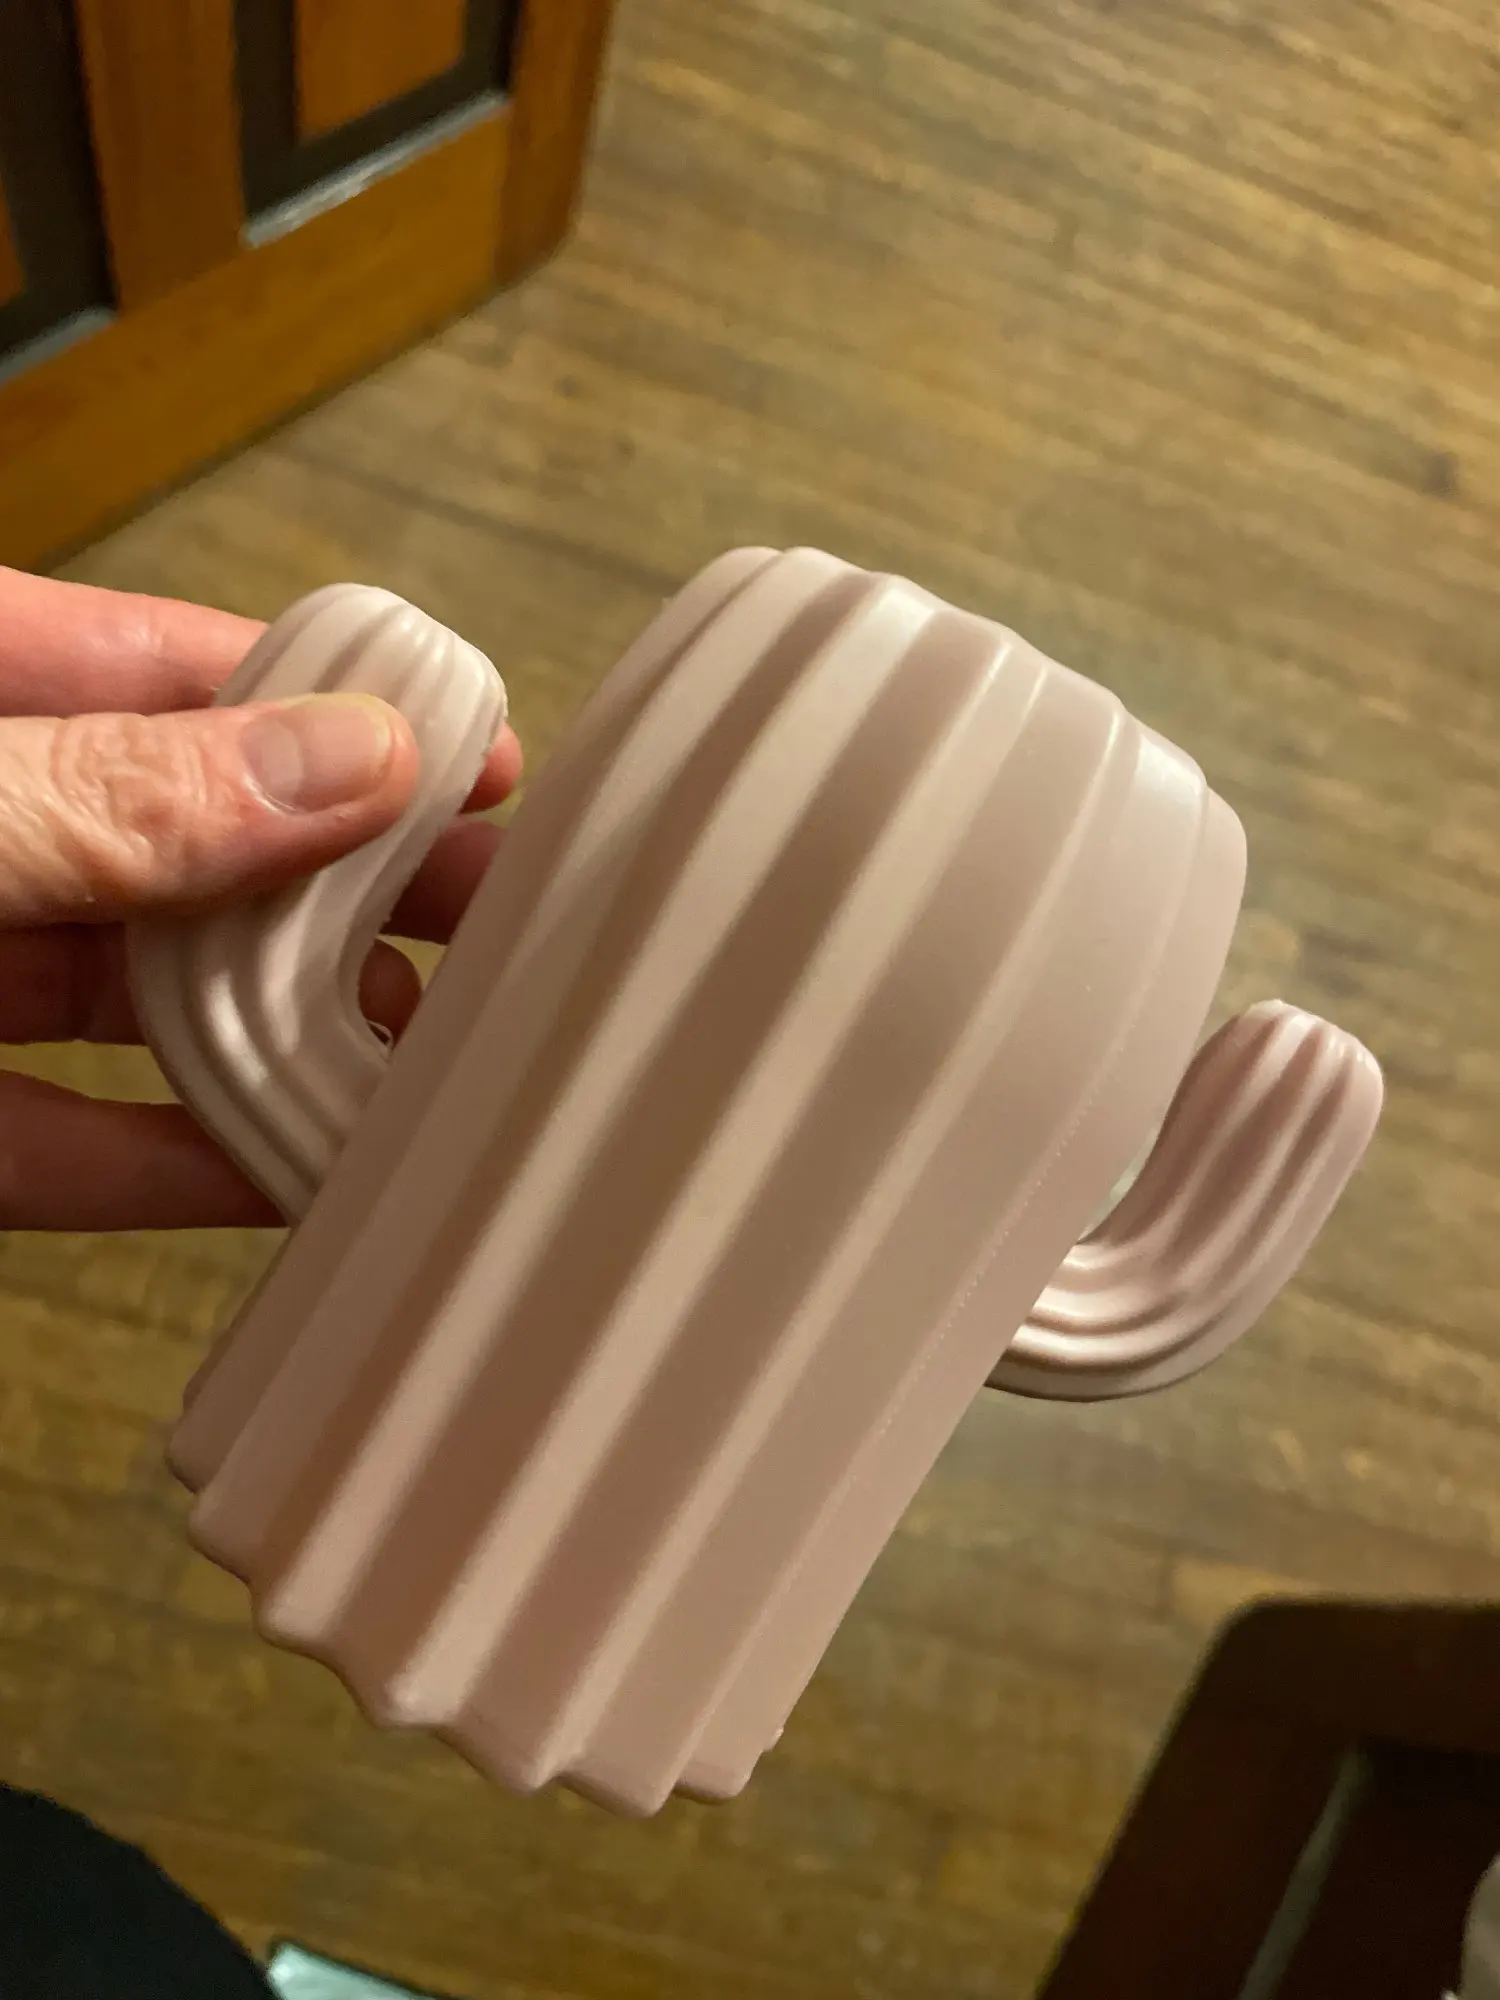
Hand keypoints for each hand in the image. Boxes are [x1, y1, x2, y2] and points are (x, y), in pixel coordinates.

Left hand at [0, 566, 521, 1231]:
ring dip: (288, 1026)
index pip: (162, 669)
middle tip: (505, 913)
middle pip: (187, 842)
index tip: (480, 758)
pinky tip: (300, 1172)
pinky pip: (70, 1146)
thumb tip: (346, 762)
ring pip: (144, 1000)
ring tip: (432, 1044)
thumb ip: (110, 795)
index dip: (329, 705)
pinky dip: (183, 1165)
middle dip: (347, 877)